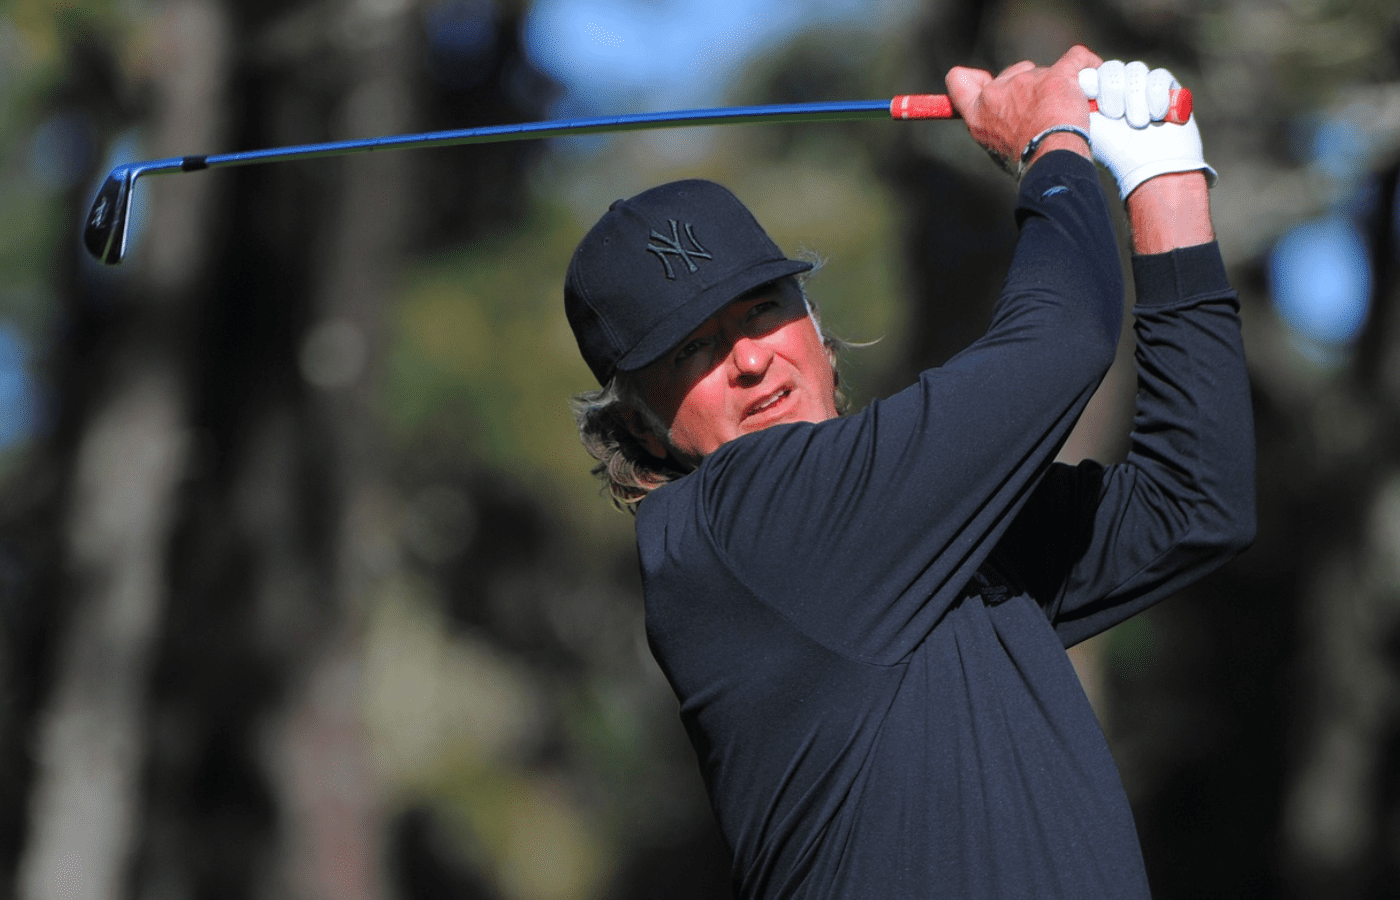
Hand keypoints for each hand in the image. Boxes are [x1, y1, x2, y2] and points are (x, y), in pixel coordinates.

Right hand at [947, 45, 1101, 174]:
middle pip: (1011, 73)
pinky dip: (1085, 63)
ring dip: (1055, 84)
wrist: (1051, 161)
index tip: (984, 82)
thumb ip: (997, 127)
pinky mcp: (1056, 76)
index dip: (971, 78)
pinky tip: (1092, 70)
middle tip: (1042, 109)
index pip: (958, 81)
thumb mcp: (998, 148)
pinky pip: (1075, 58)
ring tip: (1067, 108)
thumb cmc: (1027, 162)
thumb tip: (1007, 124)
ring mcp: (1026, 81)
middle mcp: (997, 93)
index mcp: (978, 113)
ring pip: (1043, 71)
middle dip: (1027, 84)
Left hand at [1080, 60, 1216, 198]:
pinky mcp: (1168, 91)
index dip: (1094, 79)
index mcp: (1098, 98)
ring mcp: (1144, 90)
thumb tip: (1071, 79)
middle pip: (1112, 68)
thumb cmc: (1114, 153)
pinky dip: (1156, 95)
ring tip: (1137, 122)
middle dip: (1113, 90)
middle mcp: (1120, 92)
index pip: (1093, 71)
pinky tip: (1156, 116)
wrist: (1150, 168)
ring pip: (1135, 69)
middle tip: (1114, 115)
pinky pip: (1159, 77)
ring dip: (1134, 96)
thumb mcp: (1086, 126)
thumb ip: (1075, 101)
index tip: (1091, 93)